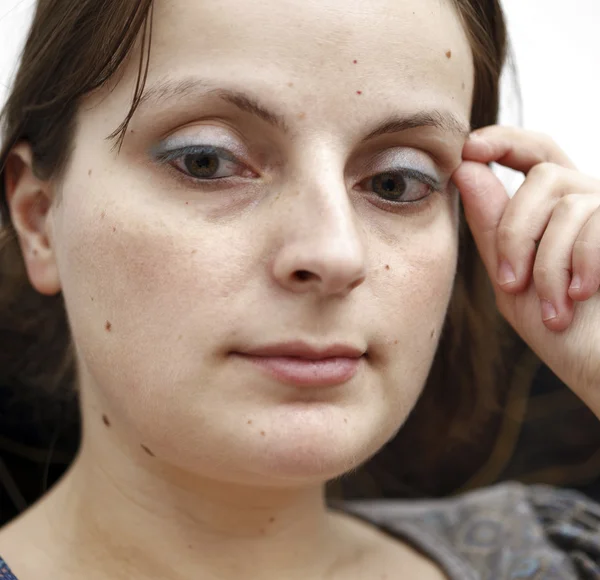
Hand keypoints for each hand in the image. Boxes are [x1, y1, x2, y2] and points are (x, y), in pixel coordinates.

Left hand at [453, 126, 599, 416]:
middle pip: (542, 175)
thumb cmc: (562, 332)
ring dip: (547, 263)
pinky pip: (596, 221)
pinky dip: (580, 264)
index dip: (503, 141)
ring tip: (552, 309)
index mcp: (555, 211)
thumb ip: (491, 228)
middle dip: (515, 230)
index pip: (532, 155)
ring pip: (566, 202)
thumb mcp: (512, 279)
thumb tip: (465, 169)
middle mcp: (590, 201)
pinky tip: (580, 296)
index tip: (470, 148)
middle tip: (511, 283)